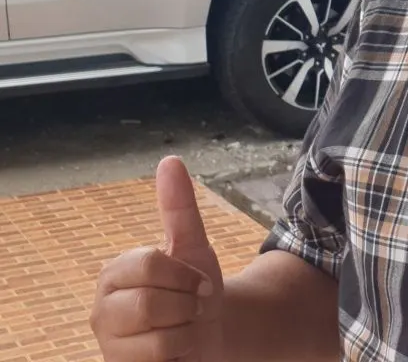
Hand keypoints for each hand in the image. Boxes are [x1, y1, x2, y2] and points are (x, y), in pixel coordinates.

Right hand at [91, 157, 224, 360]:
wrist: (211, 333)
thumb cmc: (196, 289)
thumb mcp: (194, 246)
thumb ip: (179, 207)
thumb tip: (169, 160)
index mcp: (115, 273)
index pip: (149, 264)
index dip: (184, 274)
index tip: (197, 281)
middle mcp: (102, 309)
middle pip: (149, 304)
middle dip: (186, 305)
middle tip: (192, 306)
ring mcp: (108, 344)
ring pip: (158, 339)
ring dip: (186, 332)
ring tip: (183, 328)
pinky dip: (181, 354)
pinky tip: (177, 350)